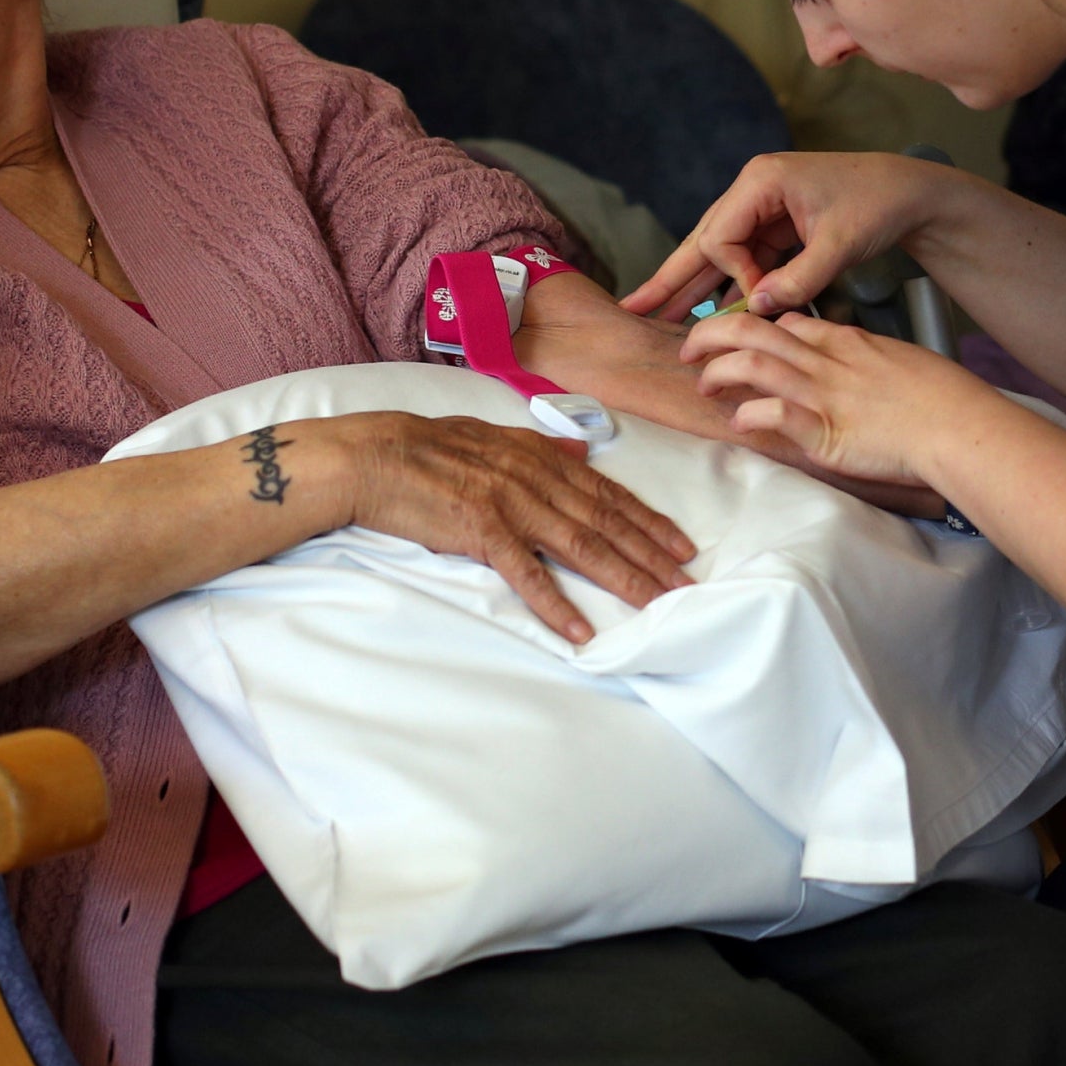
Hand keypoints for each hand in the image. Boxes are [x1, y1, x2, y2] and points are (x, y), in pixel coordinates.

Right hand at [342, 413, 694, 642]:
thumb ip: (541, 447)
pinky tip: (582, 629)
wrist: (379, 454)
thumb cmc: (431, 447)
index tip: (682, 547)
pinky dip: (557, 603)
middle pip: (607, 523)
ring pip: (582, 547)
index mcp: (542, 457)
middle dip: (652, 556)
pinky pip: (528, 574)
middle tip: (686, 585)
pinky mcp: (483, 532)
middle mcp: (537, 478)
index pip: (609, 494)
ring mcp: (513, 505)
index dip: (650, 522)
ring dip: (623, 579)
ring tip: (656, 606)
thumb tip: (580, 452)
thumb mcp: (494, 436)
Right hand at [621, 151, 953, 321]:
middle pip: (703, 240)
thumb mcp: (840, 244)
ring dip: (697, 285)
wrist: (910, 192)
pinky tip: (712, 310)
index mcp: (762, 182)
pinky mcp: (777, 227)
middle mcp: (754, 191)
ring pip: (720, 252)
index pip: (719, 235)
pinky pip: (745, 259)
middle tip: (635, 308)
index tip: (760, 296)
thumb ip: (799, 279)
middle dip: (672, 277)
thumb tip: (756, 308)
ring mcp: (763, 209)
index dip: (733, 273)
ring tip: (661, 315)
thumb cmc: (877, 204)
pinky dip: (732, 285)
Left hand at [687, 311, 1002, 486]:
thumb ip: (865, 357)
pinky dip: (749, 415)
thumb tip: (847, 356)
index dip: (749, 325)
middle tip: (690, 347)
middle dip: (711, 334)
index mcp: (844, 343)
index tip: (732, 336)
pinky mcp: (824, 432)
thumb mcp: (899, 361)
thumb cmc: (942, 399)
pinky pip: (773, 414)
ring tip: (703, 383)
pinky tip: (738, 421)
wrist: (959, 425)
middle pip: (753, 330)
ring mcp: (823, 395)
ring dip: (718, 372)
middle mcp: (826, 362)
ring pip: (752, 364)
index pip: (783, 321)